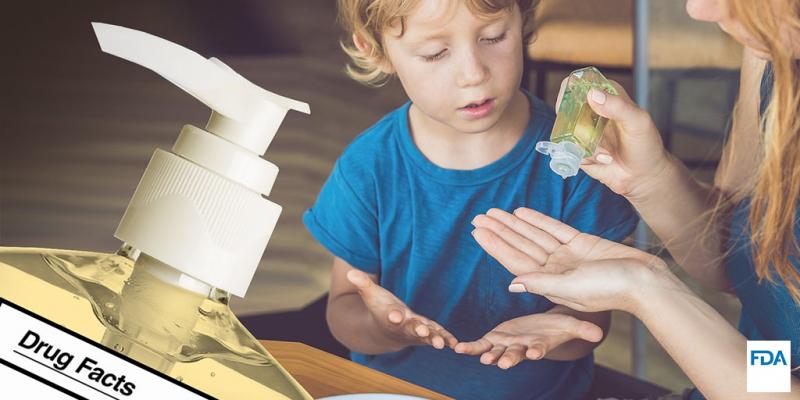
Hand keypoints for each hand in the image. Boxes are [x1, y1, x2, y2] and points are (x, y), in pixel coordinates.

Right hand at [347, 269, 457, 349]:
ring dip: (433, 339)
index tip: (395, 315)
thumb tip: (350, 271)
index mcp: (389, 317)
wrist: (385, 331)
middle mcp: (403, 327)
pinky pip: (438, 336)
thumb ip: (362, 284)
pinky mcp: (428, 332)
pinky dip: (446, 340)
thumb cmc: (379, 309)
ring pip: (425, 337)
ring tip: (441, 344)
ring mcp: (416, 332)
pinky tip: (455, 344)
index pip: (390, 316)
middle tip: (423, 332)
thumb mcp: (370, 294)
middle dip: (416, 330)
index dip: (393, 315)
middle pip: (409, 329)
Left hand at [453, 312, 602, 368]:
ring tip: (482, 359)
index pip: (539, 349)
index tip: (535, 353)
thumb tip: (599, 333)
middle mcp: (522, 349)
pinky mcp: (494, 340)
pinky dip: (469, 348)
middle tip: (506, 364)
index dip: (537, 351)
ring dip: (489, 356)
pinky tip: (458, 348)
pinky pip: (480, 346)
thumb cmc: (557, 326)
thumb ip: (581, 329)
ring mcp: (507, 346)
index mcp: (539, 345)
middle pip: (516, 355)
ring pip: (496, 353)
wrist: (542, 327)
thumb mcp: (570, 324)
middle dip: (510, 359)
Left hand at [472, 207, 669, 312]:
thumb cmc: (612, 290)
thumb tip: (512, 285)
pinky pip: (554, 229)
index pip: (515, 260)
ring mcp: (568, 255)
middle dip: (499, 231)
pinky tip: (521, 212)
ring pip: (534, 235)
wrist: (646, 282)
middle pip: (520, 245)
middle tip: (478, 216)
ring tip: (494, 211)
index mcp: (550, 282)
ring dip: (514, 223)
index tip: (477, 232)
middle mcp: (555, 268)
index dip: (496, 246)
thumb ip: (542, 284)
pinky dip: (538, 220)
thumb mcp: (573, 289)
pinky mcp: (582, 243)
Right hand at [555, 77, 671, 201]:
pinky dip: (585, 157)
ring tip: (607, 153)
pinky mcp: (577, 149)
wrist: (643, 177)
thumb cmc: (645, 146)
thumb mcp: (638, 122)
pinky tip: (604, 160)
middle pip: (565, 107)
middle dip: (574, 123)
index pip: (580, 83)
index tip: (573, 104)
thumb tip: (592, 94)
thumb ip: (618, 107)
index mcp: (606, 95)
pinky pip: (569, 150)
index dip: (571, 89)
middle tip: (591, 135)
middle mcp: (590, 111)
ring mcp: (582, 131)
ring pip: (566, 131)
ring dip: (585, 144)